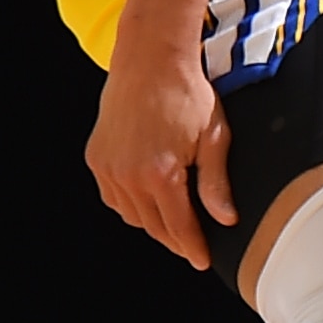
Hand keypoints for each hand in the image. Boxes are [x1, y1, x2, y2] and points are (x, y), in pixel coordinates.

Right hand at [86, 42, 231, 271]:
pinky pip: (114, 198)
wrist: (150, 62)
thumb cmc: (187, 94)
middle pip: (154, 226)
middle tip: (192, 244)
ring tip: (174, 219)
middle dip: (175, 239)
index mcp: (160, 173)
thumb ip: (216, 183)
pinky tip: (149, 198)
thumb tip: (226, 219)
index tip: (202, 260)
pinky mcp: (96, 159)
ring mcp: (108, 168)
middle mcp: (128, 176)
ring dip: (153, 222)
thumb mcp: (214, 137)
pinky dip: (132, 205)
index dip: (193, 247)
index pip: (179, 227)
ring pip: (132, 216)